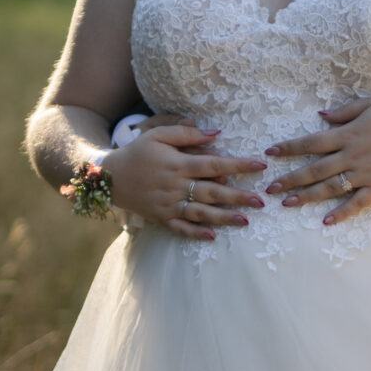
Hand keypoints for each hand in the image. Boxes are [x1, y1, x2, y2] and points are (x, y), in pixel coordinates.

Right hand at [104, 120, 263, 241]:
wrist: (109, 177)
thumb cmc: (138, 152)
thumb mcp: (158, 135)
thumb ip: (187, 134)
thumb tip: (217, 133)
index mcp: (177, 164)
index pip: (213, 164)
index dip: (238, 164)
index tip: (259, 165)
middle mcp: (175, 186)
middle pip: (212, 192)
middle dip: (238, 196)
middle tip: (261, 200)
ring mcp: (168, 204)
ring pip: (200, 212)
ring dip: (224, 217)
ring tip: (246, 220)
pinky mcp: (161, 217)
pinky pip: (181, 228)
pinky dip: (196, 233)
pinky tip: (213, 236)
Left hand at [264, 98, 370, 221]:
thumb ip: (345, 112)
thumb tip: (321, 117)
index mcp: (348, 134)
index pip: (310, 142)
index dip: (288, 148)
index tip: (270, 153)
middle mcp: (352, 156)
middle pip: (314, 169)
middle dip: (289, 179)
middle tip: (269, 188)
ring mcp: (365, 174)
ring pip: (330, 188)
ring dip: (306, 197)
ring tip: (287, 204)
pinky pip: (357, 203)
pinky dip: (341, 213)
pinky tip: (326, 221)